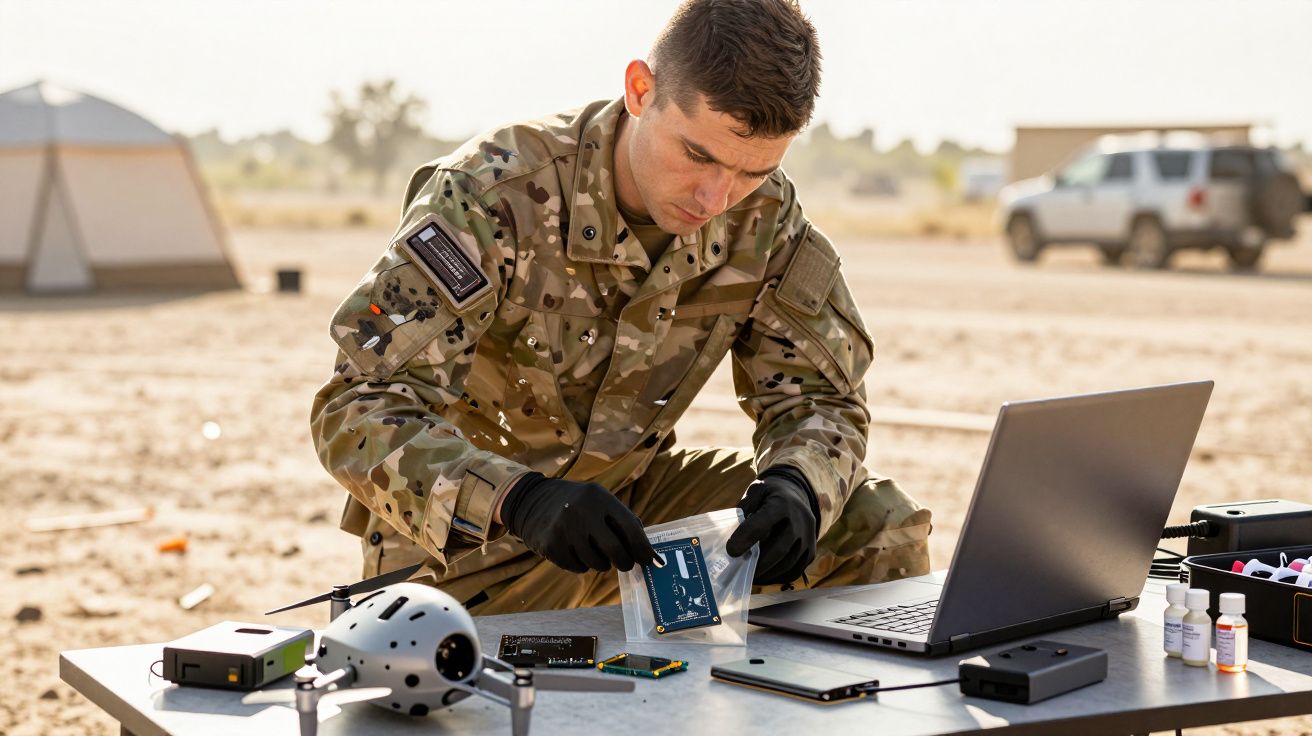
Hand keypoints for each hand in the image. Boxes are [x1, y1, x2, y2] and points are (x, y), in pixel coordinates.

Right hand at [501, 473, 658, 572]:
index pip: (630, 528)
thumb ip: (622, 520)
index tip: (653, 562)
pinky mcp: (551, 545)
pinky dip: (581, 565)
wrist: (531, 500)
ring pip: (597, 564)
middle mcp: (582, 511)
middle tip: (624, 563)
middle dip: (624, 562)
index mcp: (599, 497)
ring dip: (600, 563)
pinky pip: (578, 568)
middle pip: (615, 551)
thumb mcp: (599, 500)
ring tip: (592, 550)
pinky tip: (574, 550)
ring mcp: (564, 529)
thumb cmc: (577, 504)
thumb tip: (648, 552)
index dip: (644, 549)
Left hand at [726, 466, 818, 584]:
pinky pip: (796, 570)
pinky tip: (765, 577)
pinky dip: (779, 577)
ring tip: (750, 576)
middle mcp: (800, 520)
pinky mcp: (811, 551)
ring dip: (767, 573)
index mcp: (782, 503)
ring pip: (788, 563)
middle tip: (740, 570)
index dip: (745, 538)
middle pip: (779, 548)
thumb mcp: (756, 492)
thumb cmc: (770, 495)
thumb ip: (745, 510)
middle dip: (758, 563)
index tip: (731, 550)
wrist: (797, 495)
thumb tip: (735, 537)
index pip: (762, 523)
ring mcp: (809, 537)